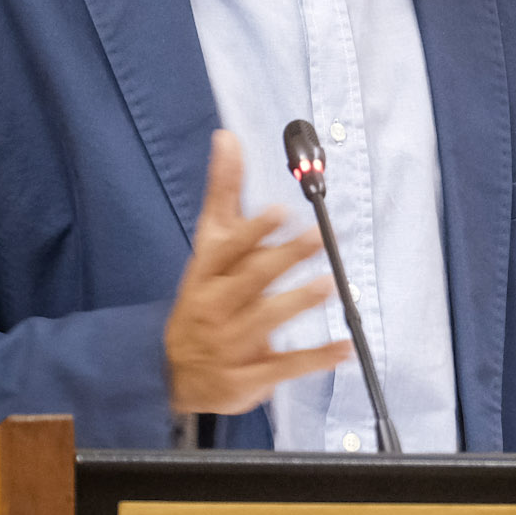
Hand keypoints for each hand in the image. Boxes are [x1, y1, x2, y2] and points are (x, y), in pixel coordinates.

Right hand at [164, 130, 351, 414]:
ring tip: (330, 285)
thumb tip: (227, 137)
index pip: (228, 249)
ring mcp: (231, 344)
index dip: (253, 231)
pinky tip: (343, 346)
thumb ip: (223, 193)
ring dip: (297, 302)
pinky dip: (315, 358)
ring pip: (266, 320)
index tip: (280, 211)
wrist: (172, 372)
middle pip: (250, 280)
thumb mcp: (208, 247)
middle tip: (319, 237)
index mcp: (205, 274)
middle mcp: (216, 306)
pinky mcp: (248, 377)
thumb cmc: (202, 296)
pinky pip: (284, 366)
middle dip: (283, 258)